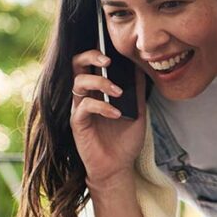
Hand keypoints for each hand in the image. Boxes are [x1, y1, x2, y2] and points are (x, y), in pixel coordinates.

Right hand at [70, 51, 146, 187]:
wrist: (118, 167)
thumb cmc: (124, 139)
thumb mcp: (137, 111)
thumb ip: (137, 90)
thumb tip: (140, 67)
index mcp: (97, 89)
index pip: (90, 61)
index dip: (98, 50)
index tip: (115, 49)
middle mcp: (85, 95)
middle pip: (76, 64)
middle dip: (90, 55)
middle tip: (108, 59)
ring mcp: (79, 108)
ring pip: (79, 82)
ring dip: (100, 82)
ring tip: (118, 91)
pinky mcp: (77, 123)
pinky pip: (85, 106)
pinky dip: (102, 106)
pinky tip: (116, 113)